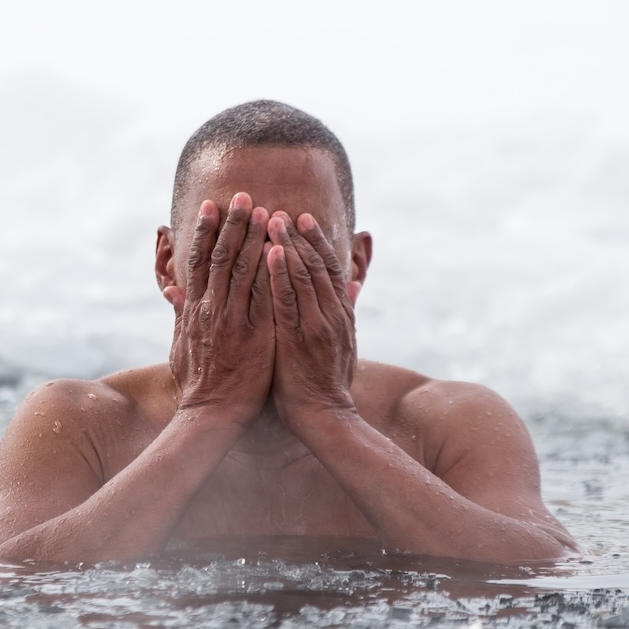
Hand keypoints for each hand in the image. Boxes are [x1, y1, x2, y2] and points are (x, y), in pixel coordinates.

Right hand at [166, 193, 274, 426]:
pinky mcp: (256, 335)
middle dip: (233, 224)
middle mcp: (212, 309)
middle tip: (242, 195)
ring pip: (244, 270)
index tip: (211, 205)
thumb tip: (173, 290)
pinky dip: (272, 271)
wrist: (212, 415)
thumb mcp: (180, 344)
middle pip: (222, 257)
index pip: (200, 261)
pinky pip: (266, 296)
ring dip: (255, 238)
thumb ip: (181, 314)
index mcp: (195, 309)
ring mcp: (234, 321)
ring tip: (265, 211)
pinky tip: (281, 250)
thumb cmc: (199, 382)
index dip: (205, 231)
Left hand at [265, 212, 359, 428]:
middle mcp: (332, 315)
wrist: (325, 418)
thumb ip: (346, 311)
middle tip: (284, 210)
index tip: (304, 219)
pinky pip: (288, 299)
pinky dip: (281, 273)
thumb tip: (356, 284)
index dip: (317, 242)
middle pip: (317, 265)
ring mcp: (317, 325)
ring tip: (273, 220)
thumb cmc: (326, 385)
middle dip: (300, 236)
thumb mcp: (344, 343)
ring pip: (303, 275)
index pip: (330, 269)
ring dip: (288, 245)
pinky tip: (272, 252)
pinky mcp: (300, 338)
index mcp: (340, 315)